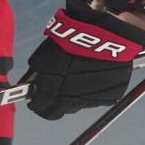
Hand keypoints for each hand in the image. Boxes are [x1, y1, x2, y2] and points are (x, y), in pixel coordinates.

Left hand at [24, 0, 144, 119]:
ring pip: (76, 106)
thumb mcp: (49, 52)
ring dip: (71, 99)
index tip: (36, 100)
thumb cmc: (75, 36)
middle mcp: (71, 97)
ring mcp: (90, 98)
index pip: (40, 106)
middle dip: (51, 106)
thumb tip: (35, 83)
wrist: (109, 32)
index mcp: (53, 87)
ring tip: (73, 84)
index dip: (36, 104)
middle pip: (57, 112)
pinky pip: (94, 101)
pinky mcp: (107, 97)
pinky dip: (90, 94)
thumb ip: (41, 72)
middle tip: (51, 98)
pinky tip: (89, 81)